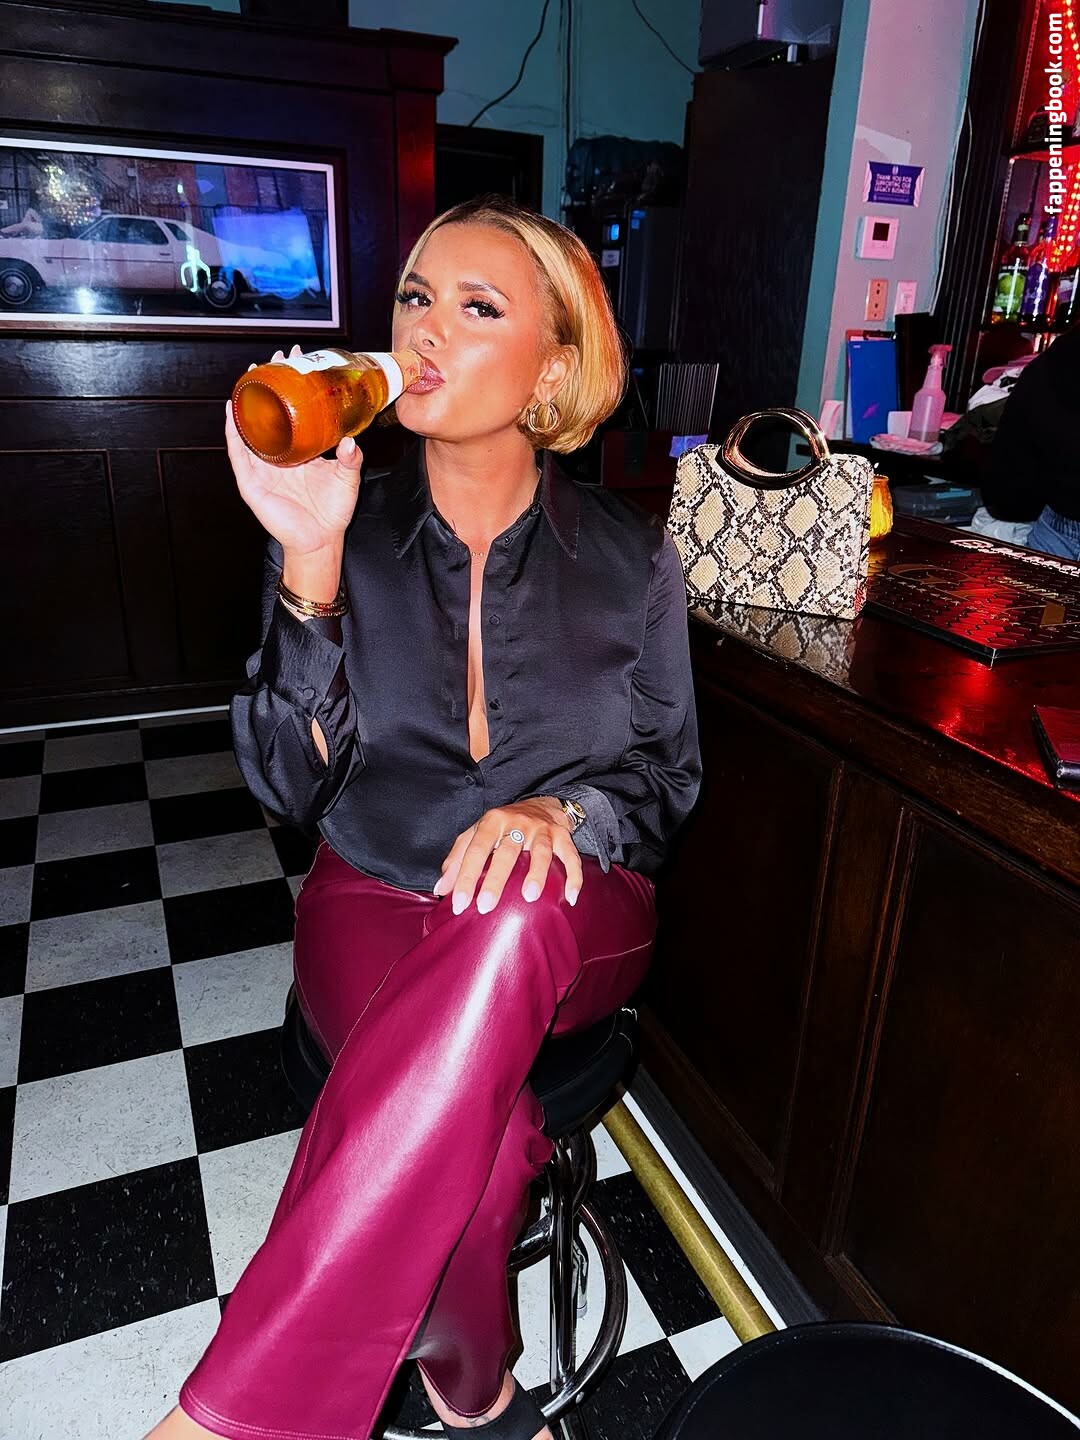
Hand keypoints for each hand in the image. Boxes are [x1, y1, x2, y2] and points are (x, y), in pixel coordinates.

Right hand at [225, 344, 362, 554]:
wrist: (320, 541)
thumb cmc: (332, 511)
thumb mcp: (347, 479)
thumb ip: (351, 459)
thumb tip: (351, 440)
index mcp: (299, 450)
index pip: (294, 411)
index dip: (294, 386)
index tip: (299, 360)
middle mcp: (278, 455)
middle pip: (269, 413)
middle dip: (269, 386)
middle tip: (273, 360)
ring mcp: (262, 467)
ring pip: (249, 428)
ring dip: (247, 403)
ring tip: (249, 378)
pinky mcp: (251, 482)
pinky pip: (238, 454)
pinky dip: (234, 433)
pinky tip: (232, 413)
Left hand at [434, 797, 583, 914]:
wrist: (542, 804)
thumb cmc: (503, 826)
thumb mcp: (477, 834)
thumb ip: (457, 858)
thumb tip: (440, 890)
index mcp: (492, 822)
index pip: (476, 849)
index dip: (465, 876)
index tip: (458, 903)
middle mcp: (517, 823)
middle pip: (506, 852)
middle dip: (495, 879)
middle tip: (485, 907)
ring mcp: (542, 830)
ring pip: (540, 851)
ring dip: (536, 874)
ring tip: (529, 897)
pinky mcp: (563, 836)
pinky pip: (571, 857)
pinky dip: (574, 876)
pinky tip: (571, 897)